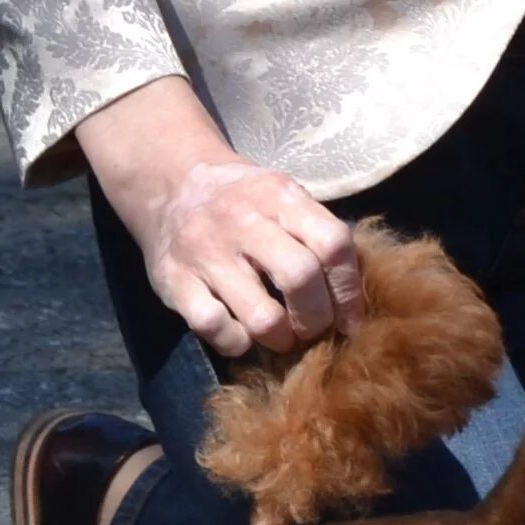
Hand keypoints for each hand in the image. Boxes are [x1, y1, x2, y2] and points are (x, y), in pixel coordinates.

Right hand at [77, 77, 361, 357]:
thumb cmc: (244, 202)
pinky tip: (239, 331)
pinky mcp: (174, 281)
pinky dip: (236, 342)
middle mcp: (242, 220)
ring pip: (263, 317)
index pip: (333, 244)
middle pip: (301, 279)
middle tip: (312, 329)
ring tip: (280, 335)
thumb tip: (354, 302)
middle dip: (317, 320)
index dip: (349, 291)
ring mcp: (206, 252)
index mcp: (279, 196)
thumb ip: (318, 235)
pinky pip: (217, 329)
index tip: (348, 319)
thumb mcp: (283, 197)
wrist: (169, 183)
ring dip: (281, 339)